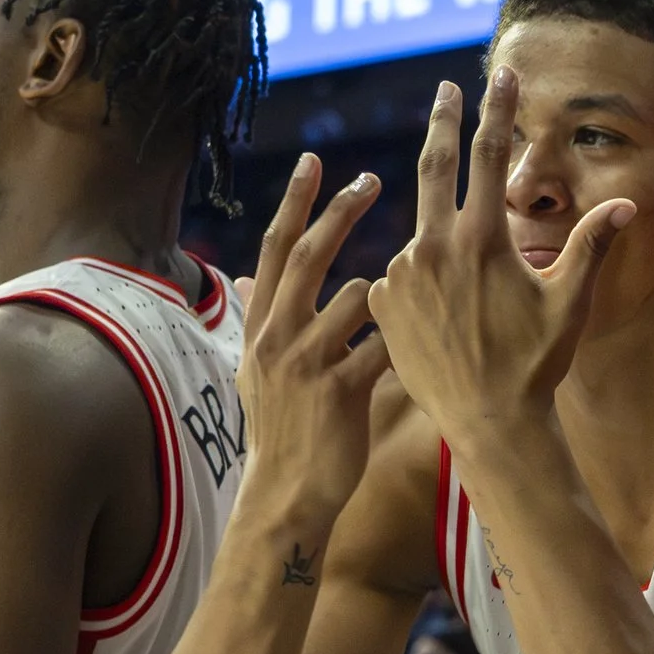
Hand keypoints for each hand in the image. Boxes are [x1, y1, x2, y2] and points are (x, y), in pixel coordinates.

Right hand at [236, 154, 392, 518]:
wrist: (287, 493)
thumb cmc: (282, 427)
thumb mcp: (255, 368)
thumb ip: (256, 317)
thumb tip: (238, 276)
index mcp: (260, 324)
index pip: (276, 248)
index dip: (294, 202)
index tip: (313, 160)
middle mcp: (275, 335)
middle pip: (309, 255)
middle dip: (340, 211)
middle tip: (371, 178)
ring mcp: (304, 362)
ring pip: (353, 297)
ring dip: (382, 299)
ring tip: (399, 320)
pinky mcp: (338, 391)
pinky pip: (381, 347)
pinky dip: (401, 343)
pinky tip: (416, 353)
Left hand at [368, 72, 632, 450]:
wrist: (488, 423)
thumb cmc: (537, 363)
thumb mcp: (571, 301)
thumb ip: (593, 245)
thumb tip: (627, 203)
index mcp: (482, 238)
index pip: (491, 155)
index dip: (497, 109)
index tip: (501, 73)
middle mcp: (434, 246)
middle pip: (434, 166)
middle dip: (443, 121)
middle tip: (444, 88)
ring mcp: (402, 274)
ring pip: (423, 237)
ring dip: (444, 249)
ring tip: (469, 301)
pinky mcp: (383, 302)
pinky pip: (402, 277)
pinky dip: (421, 283)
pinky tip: (443, 320)